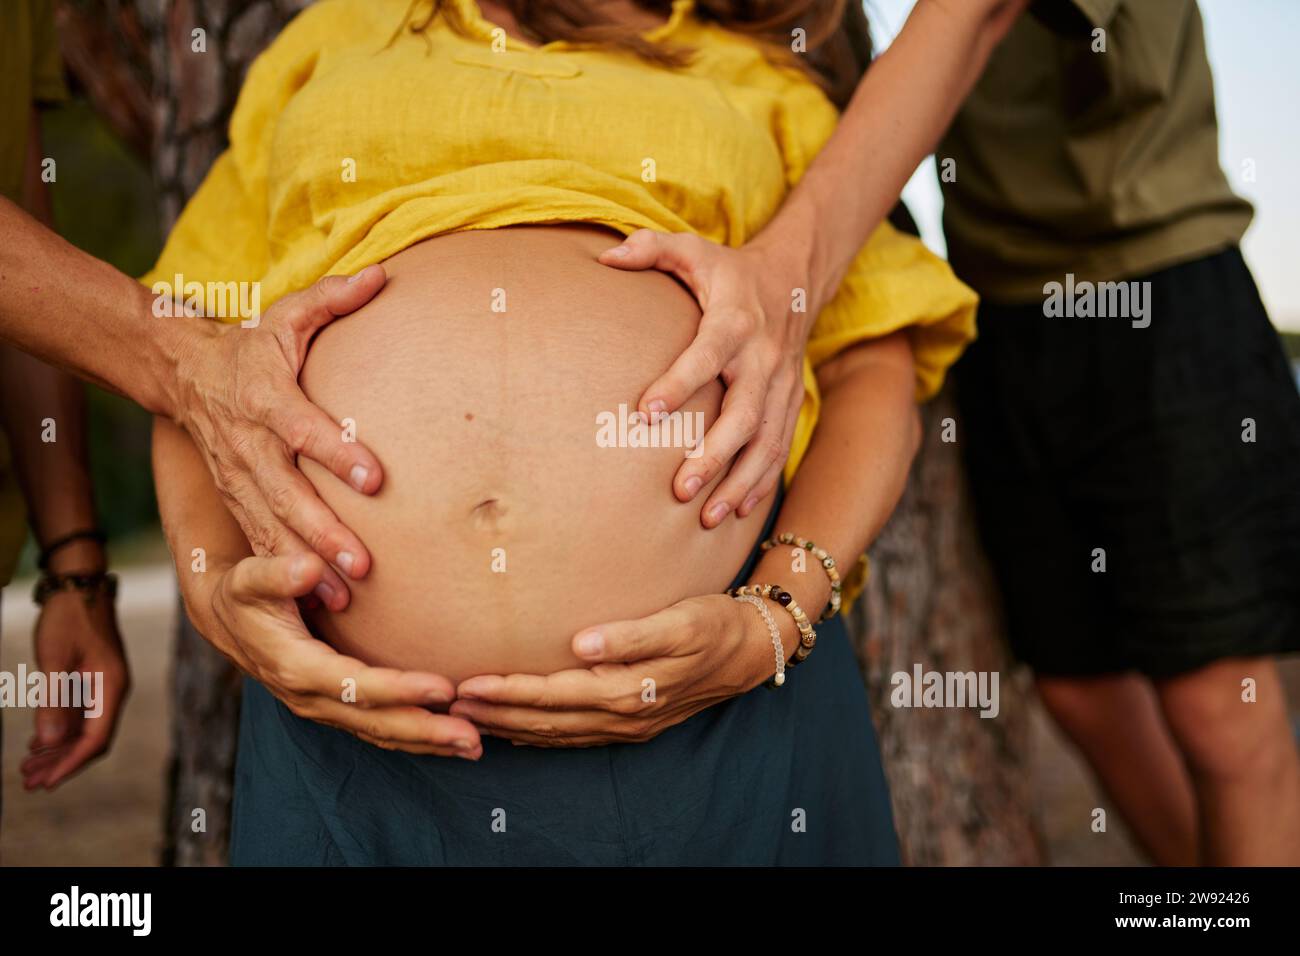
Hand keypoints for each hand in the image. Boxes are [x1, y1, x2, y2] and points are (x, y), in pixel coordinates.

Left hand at [21, 590, 129, 789]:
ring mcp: (103, 687)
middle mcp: (112, 691)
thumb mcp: (55, 659)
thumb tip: (48, 742)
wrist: (80, 587)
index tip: (45, 782)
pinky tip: (37, 744)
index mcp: (111, 688)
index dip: (70, 763)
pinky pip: (79, 716)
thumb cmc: (69, 619)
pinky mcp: (93, 681)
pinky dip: (59, 733)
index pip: (96, 739)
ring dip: (57, 750)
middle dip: (61, 763)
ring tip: (27, 768)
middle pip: (91, 740)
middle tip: (29, 782)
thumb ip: (53, 701)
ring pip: (84, 730)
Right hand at [167, 267, 388, 609]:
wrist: (183, 373)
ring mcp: (240, 479)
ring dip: (307, 566)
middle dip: (323, 532)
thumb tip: (382, 275)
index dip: (337, 451)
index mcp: (266, 396)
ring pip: (272, 530)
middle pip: (286, 494)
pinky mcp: (237, 502)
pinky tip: (320, 605)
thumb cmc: (252, 345)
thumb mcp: (286, 314)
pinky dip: (287, 577)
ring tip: (345, 598)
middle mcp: (250, 445)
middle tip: (363, 564)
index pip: (303, 427)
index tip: (374, 478)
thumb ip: (333, 297)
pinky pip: (262, 544)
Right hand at [202, 552, 481, 758]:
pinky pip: (379, 728)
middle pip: (376, 722)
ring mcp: (324, 707)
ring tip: (475, 746)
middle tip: (474, 738)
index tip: (444, 688)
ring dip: (428, 742)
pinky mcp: (335, 707)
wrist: (228, 617)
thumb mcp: (249, 578)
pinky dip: (415, 736)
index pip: (357, 686)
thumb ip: (276, 573)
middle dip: (426, 732)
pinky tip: (449, 738)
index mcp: (297, 668)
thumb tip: (308, 567)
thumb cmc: (244, 592)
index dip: (401, 689)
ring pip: (381, 733)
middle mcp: (312, 698)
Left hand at [450, 595, 775, 746]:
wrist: (752, 649)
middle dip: (496, 714)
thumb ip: (630, 634)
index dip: (508, 691)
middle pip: (546, 720)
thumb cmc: (714, 624)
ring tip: (469, 719)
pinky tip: (519, 732)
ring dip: (511, 728)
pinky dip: (542, 736)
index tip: (468, 684)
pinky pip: (575, 736)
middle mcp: (623, 715)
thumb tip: (581, 644)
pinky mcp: (632, 722)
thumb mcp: (680, 621)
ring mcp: (627, 724)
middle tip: (448, 706)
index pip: (553, 693)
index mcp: (629, 689)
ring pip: (556, 733)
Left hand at [599, 232, 811, 527]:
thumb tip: (604, 257)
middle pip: (744, 413)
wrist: (797, 277)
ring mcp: (782, 384)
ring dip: (740, 483)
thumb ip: (650, 248)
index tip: (646, 412)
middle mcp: (764, 357)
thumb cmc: (729, 270)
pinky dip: (761, 482)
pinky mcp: (790, 402)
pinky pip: (780, 448)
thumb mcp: (693, 248)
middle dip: (714, 455)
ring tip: (707, 517)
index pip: (707, 354)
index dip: (679, 382)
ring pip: (767, 442)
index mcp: (735, 320)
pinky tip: (737, 512)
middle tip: (680, 489)